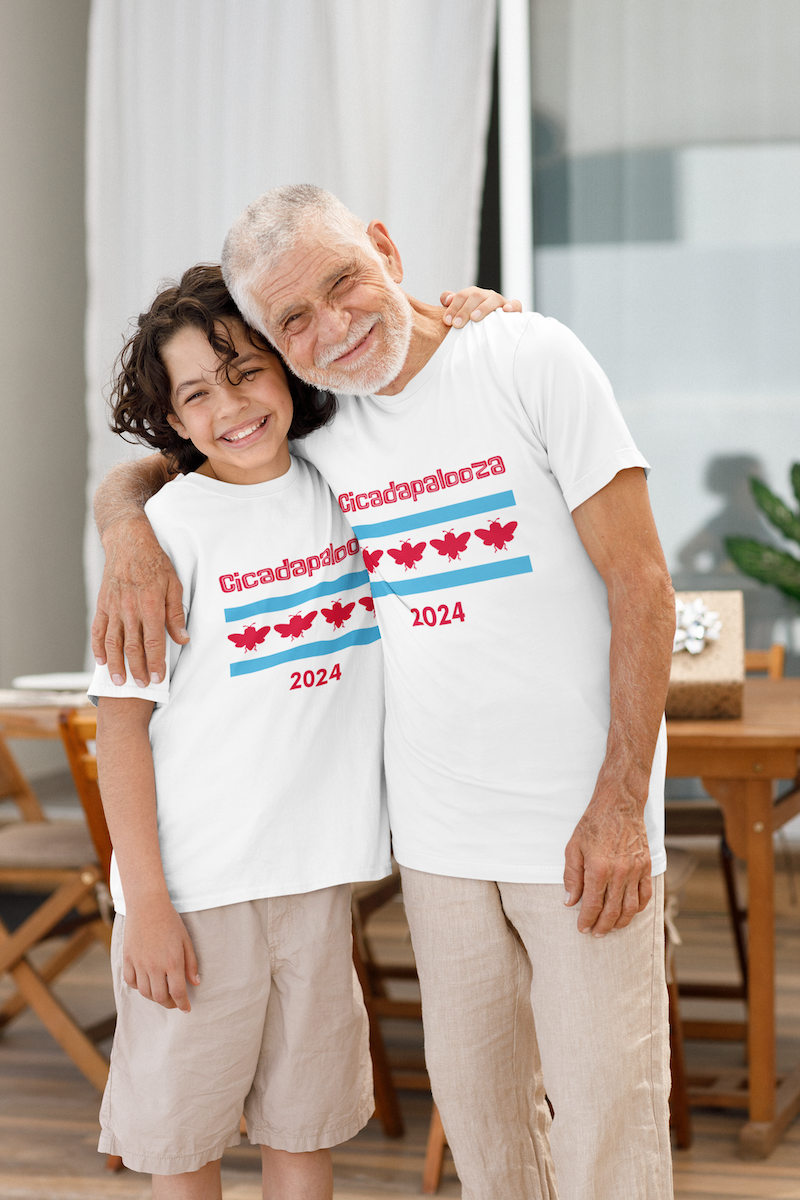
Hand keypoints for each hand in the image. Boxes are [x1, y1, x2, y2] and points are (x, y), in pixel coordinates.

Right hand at [91, 516, 187, 685]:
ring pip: (112, 642)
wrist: (128, 542)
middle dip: (137, 670)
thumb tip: (183, 639)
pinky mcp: (103, 604)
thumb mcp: (174, 585)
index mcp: (150, 606)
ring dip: (116, 664)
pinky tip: (101, 661)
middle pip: (132, 647)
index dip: (156, 663)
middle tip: (142, 686)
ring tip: (119, 681)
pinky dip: (98, 647)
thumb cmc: (155, 563)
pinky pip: (98, 630)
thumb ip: (176, 614)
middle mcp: (130, 610)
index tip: (159, 678)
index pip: (154, 642)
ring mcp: (114, 608)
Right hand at [122, 898, 199, 1011]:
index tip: (186, 1008)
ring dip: (154, 997)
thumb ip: (191, 963)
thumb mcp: (186, 940)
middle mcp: (155, 966)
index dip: (183, 1004)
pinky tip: (146, 982)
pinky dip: (138, 987)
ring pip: (145, 992)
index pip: (178, 993)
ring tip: (162, 993)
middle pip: (160, 997)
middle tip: (175, 1002)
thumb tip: (195, 983)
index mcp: (173, 962)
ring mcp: (139, 963)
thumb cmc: (171, 921)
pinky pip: (131, 982)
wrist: (148, 905)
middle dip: (169, 1003)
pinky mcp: (127, 959)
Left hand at [440, 287, 521, 327]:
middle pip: (475, 296)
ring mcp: (500, 302)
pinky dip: (512, 306)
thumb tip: (445, 299)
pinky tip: (506, 311)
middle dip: (464, 310)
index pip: (461, 296)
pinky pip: (515, 304)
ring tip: (474, 318)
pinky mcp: (513, 309)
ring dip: (483, 308)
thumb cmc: (475, 321)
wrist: (497, 327)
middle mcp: (486, 296)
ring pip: (493, 299)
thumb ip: (452, 304)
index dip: (453, 307)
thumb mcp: (462, 312)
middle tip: (456, 324)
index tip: (447, 321)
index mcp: (473, 295)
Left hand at [563, 783, 651, 935]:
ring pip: (630, 908)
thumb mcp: (573, 847)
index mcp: (598, 868)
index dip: (586, 920)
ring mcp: (635, 870)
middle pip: (612, 911)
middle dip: (602, 927)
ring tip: (611, 928)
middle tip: (595, 933)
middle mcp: (619, 873)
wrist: (619, 805)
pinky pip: (645, 895)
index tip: (582, 928)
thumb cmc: (593, 824)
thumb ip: (572, 877)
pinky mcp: (646, 866)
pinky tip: (629, 913)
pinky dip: (638, 908)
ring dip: (621, 923)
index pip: (592, 905)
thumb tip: (570, 901)